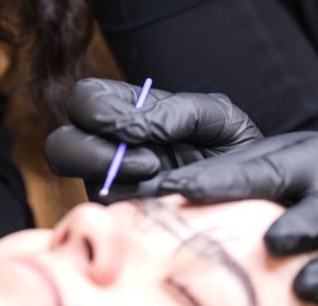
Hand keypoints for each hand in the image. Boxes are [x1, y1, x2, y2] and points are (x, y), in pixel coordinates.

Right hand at [43, 78, 261, 200]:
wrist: (257, 204)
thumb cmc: (237, 154)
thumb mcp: (216, 118)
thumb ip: (176, 110)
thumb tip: (136, 125)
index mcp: (128, 114)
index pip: (84, 98)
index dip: (100, 110)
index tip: (138, 128)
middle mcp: (109, 150)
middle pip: (60, 140)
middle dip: (93, 146)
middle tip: (146, 158)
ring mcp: (109, 188)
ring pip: (65, 171)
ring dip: (105, 167)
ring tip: (153, 173)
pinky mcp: (117, 220)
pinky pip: (93, 212)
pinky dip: (120, 200)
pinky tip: (156, 201)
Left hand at [158, 131, 317, 305]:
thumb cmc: (310, 179)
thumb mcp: (277, 160)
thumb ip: (229, 175)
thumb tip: (161, 190)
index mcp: (312, 162)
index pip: (267, 170)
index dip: (224, 181)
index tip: (181, 190)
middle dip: (302, 226)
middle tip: (274, 241)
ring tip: (306, 287)